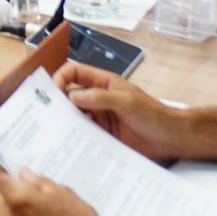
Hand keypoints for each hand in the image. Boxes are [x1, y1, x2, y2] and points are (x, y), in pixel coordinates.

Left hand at [0, 168, 118, 215]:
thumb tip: (23, 175)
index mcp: (18, 199)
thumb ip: (37, 181)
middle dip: (20, 195)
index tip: (17, 174)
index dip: (8, 174)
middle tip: (42, 197)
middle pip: (8, 199)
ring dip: (24, 213)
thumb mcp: (61, 191)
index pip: (0, 180)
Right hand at [52, 64, 186, 160]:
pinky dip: (75, 137)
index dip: (62, 77)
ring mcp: (99, 117)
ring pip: (75, 116)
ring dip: (66, 121)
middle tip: (46, 113)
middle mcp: (97, 99)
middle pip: (70, 95)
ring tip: (55, 130)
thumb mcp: (127, 101)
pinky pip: (83, 134)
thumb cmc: (153, 114)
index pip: (75, 73)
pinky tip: (69, 142)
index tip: (54, 91)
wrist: (170, 138)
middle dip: (58, 101)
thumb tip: (73, 96)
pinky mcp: (102, 135)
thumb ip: (100, 98)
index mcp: (103, 83)